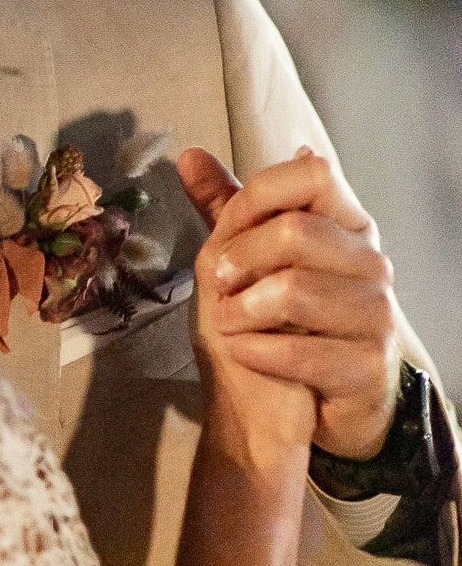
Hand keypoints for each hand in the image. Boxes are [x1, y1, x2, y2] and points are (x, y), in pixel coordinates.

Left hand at [179, 147, 397, 460]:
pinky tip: (246, 354)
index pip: (314, 175)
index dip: (257, 198)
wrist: (300, 409)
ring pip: (293, 291)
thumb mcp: (247, 259)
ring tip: (229, 323)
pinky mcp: (368, 367)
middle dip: (237, 260)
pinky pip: (298, 350)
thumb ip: (227, 210)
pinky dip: (253, 352)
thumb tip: (190, 156)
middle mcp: (371, 265)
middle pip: (295, 231)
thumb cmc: (274, 323)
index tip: (227, 232)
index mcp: (345, 226)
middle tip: (219, 285)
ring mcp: (376, 316)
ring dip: (238, 312)